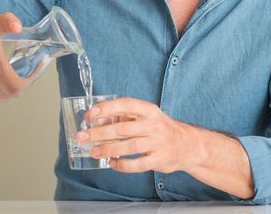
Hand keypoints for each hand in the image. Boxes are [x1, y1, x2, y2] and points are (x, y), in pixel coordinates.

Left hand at [77, 98, 201, 173]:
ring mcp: (157, 143)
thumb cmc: (161, 129)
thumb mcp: (147, 117)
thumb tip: (98, 120)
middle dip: (99, 133)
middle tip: (83, 136)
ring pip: (128, 147)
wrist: (187, 145)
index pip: (126, 105)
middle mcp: (154, 125)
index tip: (91, 113)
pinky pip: (137, 164)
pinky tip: (112, 163)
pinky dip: (122, 165)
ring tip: (94, 151)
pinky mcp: (159, 160)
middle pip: (123, 129)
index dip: (107, 108)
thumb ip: (125, 117)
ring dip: (108, 149)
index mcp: (150, 111)